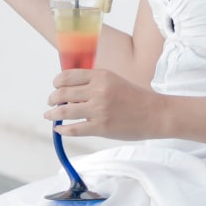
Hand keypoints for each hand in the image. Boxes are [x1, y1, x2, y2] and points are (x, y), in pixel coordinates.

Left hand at [46, 69, 167, 139]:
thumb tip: (67, 90)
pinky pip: (73, 129)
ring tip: (49, 115)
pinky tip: (59, 129)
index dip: (57, 83)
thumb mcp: (114, 81)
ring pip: (64, 111)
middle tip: (51, 103)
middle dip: (52, 99)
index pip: (67, 76)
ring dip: (52, 114)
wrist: (156, 114)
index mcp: (101, 76)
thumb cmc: (134, 97)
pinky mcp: (101, 127)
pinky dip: (62, 129)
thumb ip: (93, 83)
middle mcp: (98, 91)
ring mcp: (99, 110)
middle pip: (62, 93)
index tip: (55, 87)